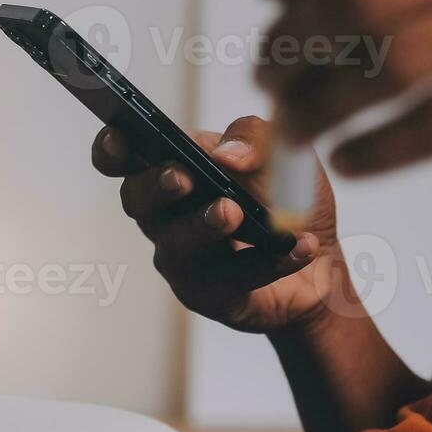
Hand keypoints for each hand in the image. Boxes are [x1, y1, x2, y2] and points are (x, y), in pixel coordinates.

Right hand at [92, 115, 350, 333]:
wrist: (320, 261)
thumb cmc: (285, 198)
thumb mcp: (280, 153)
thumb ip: (253, 138)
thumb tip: (226, 154)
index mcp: (173, 169)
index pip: (124, 159)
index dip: (111, 149)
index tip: (119, 137)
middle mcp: (166, 215)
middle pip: (138, 201)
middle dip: (156, 186)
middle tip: (182, 178)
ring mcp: (182, 258)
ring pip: (178, 244)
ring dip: (204, 226)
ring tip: (232, 212)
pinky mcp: (209, 295)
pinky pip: (233, 278)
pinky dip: (268, 261)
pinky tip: (298, 246)